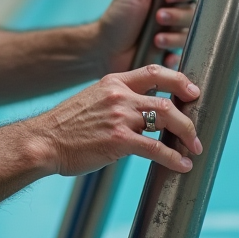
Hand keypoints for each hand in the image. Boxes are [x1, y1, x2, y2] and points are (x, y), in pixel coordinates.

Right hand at [32, 64, 202, 176]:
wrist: (42, 142)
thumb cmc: (64, 127)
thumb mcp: (91, 100)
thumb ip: (114, 101)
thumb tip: (138, 114)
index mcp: (112, 82)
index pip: (153, 72)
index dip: (178, 80)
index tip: (192, 90)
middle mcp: (119, 95)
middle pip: (167, 98)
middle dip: (188, 116)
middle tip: (196, 131)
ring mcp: (120, 117)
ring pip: (167, 119)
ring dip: (186, 135)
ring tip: (193, 149)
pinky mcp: (119, 140)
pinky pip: (156, 148)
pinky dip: (173, 157)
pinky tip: (181, 165)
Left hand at [97, 0, 203, 71]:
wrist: (105, 50)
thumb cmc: (117, 17)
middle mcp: (177, 12)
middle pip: (196, 10)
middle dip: (178, 15)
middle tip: (158, 17)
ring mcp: (176, 34)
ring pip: (191, 33)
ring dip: (174, 36)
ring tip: (156, 39)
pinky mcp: (174, 54)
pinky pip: (185, 55)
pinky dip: (173, 54)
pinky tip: (161, 53)